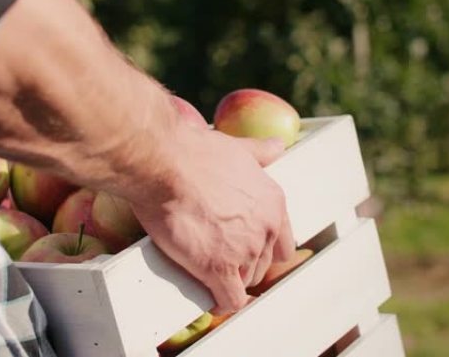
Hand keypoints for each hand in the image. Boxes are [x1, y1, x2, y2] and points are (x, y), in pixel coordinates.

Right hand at [130, 124, 294, 314]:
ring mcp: (244, 251)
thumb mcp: (238, 149)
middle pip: (262, 264)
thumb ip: (261, 153)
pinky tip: (210, 298)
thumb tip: (277, 146)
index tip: (243, 249)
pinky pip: (229, 300)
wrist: (165, 164)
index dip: (262, 248)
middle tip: (219, 259)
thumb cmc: (195, 154)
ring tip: (207, 274)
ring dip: (228, 281)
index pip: (283, 244)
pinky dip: (220, 302)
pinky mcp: (219, 268)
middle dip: (242, 264)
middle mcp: (266, 229)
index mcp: (273, 203)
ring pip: (245, 282)